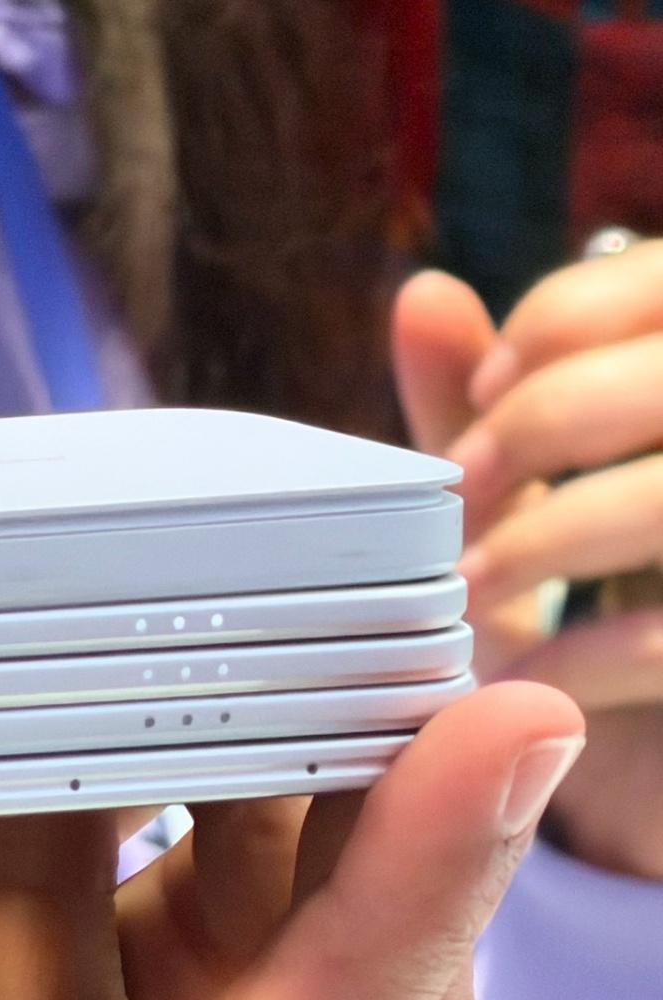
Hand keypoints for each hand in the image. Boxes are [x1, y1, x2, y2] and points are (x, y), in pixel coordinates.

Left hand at [394, 253, 662, 877]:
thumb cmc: (599, 619)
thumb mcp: (531, 511)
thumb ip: (485, 409)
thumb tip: (423, 294)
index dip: (573, 312)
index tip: (483, 390)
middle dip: (552, 418)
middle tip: (462, 491)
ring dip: (552, 536)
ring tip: (469, 588)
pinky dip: (583, 655)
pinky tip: (523, 681)